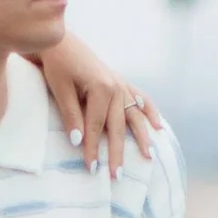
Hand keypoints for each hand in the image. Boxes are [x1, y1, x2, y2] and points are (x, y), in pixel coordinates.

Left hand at [38, 29, 162, 175]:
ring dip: (142, 137)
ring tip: (149, 157)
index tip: (91, 169)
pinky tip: (159, 126)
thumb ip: (71, 115)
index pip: (96, 126)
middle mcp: (116, 87)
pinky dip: (150, 111)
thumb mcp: (60, 89)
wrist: (62, 42)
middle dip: (118, 153)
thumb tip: (78, 142)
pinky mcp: (121, 82)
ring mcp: (121, 84)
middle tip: (118, 176)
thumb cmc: (58, 65)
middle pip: (117, 127)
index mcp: (101, 88)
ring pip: (134, 116)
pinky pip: (140, 98)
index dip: (93, 149)